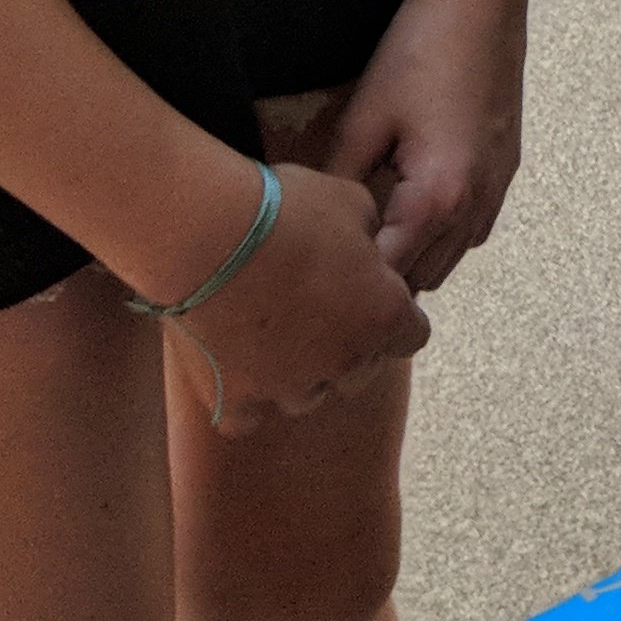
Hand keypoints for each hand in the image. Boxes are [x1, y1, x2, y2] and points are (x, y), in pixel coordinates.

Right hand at [141, 153, 428, 438]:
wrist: (207, 233)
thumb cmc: (287, 209)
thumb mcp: (352, 202)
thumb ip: (372, 235)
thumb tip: (369, 246)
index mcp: (383, 315)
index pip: (412, 336)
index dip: (395, 317)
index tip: (372, 298)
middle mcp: (342, 361)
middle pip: (359, 372)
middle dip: (347, 346)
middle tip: (317, 310)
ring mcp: (287, 386)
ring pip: (306, 396)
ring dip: (297, 373)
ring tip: (271, 334)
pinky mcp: (235, 399)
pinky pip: (248, 418)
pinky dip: (244, 399)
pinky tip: (234, 370)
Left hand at [326, 0, 530, 293]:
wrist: (481, 2)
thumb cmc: (418, 53)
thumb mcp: (363, 121)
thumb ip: (338, 184)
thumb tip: (308, 226)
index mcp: (437, 199)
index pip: (388, 276)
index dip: (347, 285)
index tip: (311, 282)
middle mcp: (475, 206)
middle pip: (422, 280)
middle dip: (378, 281)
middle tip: (330, 265)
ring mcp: (497, 190)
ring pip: (450, 260)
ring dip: (412, 260)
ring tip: (366, 239)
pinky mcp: (506, 171)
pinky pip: (470, 231)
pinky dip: (440, 237)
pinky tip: (409, 207)